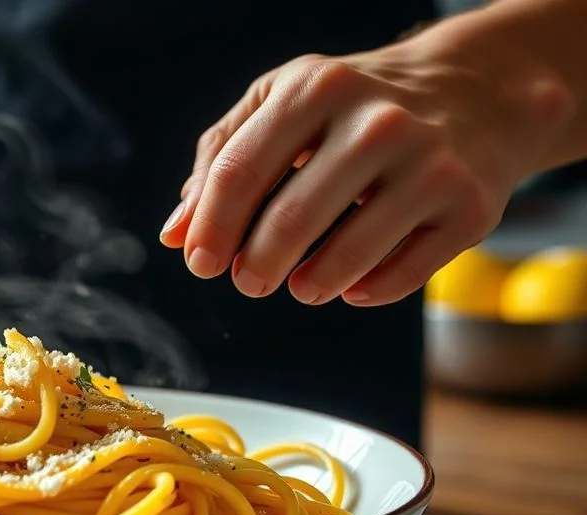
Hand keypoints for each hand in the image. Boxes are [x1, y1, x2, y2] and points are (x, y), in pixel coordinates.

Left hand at [159, 44, 544, 306]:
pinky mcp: (470, 207)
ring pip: (350, 255)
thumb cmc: (351, 107)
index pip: (240, 170)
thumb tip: (175, 233)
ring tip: (299, 286)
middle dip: (256, 266)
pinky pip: (404, 274)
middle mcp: (378, 122)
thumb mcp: (281, 104)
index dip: (211, 227)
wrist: (474, 92)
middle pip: (291, 219)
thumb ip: (220, 159)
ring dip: (310, 284)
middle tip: (248, 282)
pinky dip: (367, 290)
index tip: (200, 263)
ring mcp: (430, 164)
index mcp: (316, 89)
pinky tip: (350, 286)